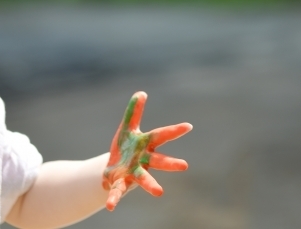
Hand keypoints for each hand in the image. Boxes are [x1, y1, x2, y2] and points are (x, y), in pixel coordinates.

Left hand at [102, 91, 191, 210]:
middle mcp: (143, 161)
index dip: (174, 130)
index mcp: (145, 145)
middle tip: (184, 165)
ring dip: (151, 185)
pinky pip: (117, 192)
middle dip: (170, 163)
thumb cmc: (125, 147)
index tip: (188, 126)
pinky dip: (114, 199)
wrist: (112, 169)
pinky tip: (111, 207)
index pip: (161, 135)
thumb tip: (141, 93)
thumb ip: (133, 112)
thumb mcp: (127, 128)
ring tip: (159, 192)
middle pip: (158, 161)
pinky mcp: (119, 183)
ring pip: (143, 179)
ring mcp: (133, 173)